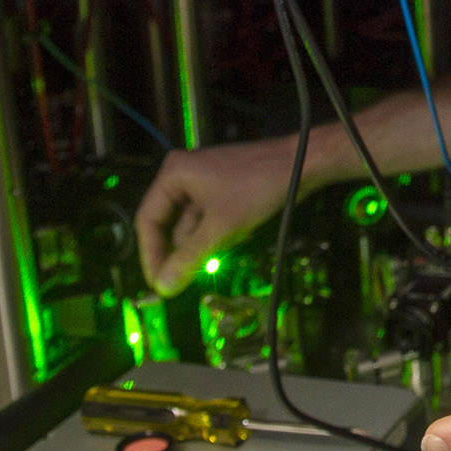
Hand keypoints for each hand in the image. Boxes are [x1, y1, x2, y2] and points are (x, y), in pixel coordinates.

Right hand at [133, 138, 299, 294]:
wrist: (303, 164)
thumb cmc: (259, 187)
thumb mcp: (220, 228)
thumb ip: (188, 259)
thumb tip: (163, 287)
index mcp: (174, 174)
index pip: (148, 221)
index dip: (151, 255)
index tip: (159, 283)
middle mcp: (184, 175)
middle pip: (168, 224)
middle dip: (181, 251)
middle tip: (182, 281)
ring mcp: (204, 181)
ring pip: (192, 225)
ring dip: (203, 244)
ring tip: (220, 253)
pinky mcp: (223, 189)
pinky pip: (209, 219)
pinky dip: (217, 234)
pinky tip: (235, 238)